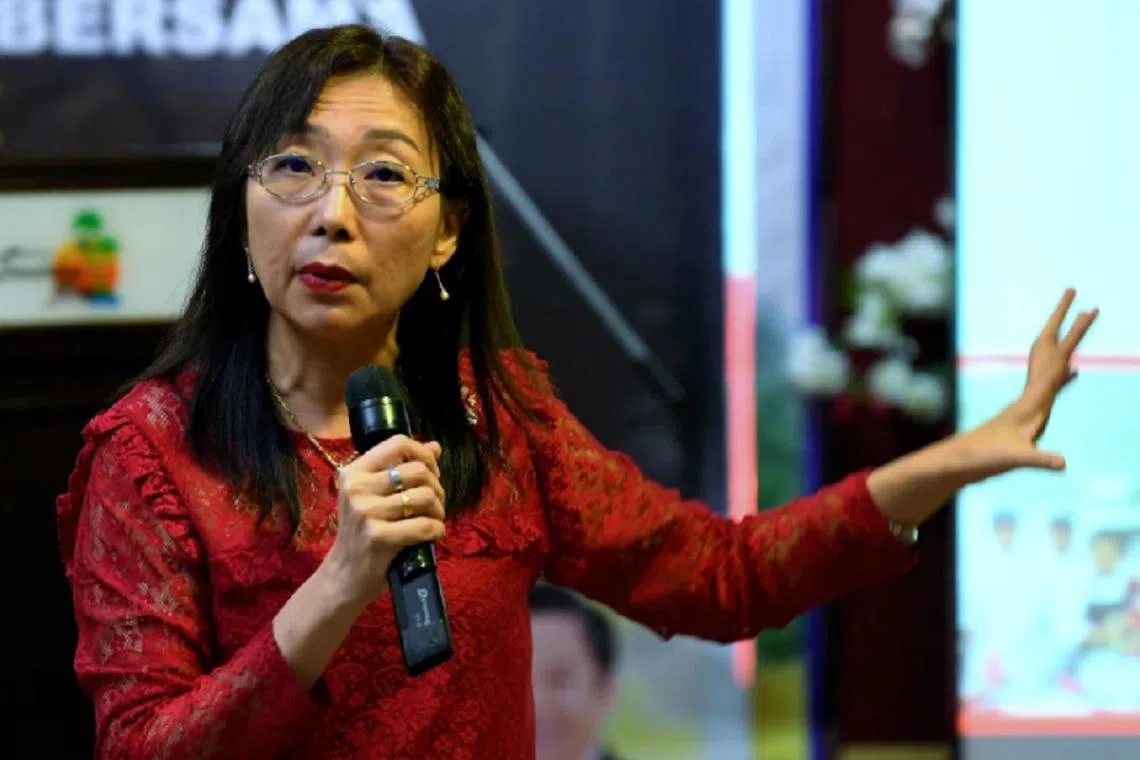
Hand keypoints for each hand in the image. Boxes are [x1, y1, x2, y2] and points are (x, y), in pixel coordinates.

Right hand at [321, 435, 445, 605]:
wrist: (344, 576)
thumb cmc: (362, 534)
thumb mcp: (374, 496)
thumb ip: (402, 469)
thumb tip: (435, 447)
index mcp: (354, 472)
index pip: (398, 443)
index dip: (423, 454)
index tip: (431, 471)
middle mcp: (357, 488)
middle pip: (417, 471)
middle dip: (436, 487)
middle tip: (434, 504)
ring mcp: (366, 513)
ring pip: (425, 497)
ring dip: (438, 510)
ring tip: (432, 520)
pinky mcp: (379, 537)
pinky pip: (425, 525)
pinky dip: (437, 530)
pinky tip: (432, 535)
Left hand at [955, 288, 1097, 478]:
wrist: (961, 461)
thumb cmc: (984, 460)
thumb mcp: (1015, 460)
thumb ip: (1039, 461)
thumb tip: (1063, 463)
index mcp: (1032, 400)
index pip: (1058, 361)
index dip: (1073, 336)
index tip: (1088, 311)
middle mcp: (1031, 394)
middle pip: (1053, 352)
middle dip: (1067, 324)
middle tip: (1079, 296)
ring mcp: (1029, 402)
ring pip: (1052, 365)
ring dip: (1067, 344)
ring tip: (1078, 325)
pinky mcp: (1027, 413)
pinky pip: (1051, 386)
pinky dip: (1065, 375)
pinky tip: (1073, 371)